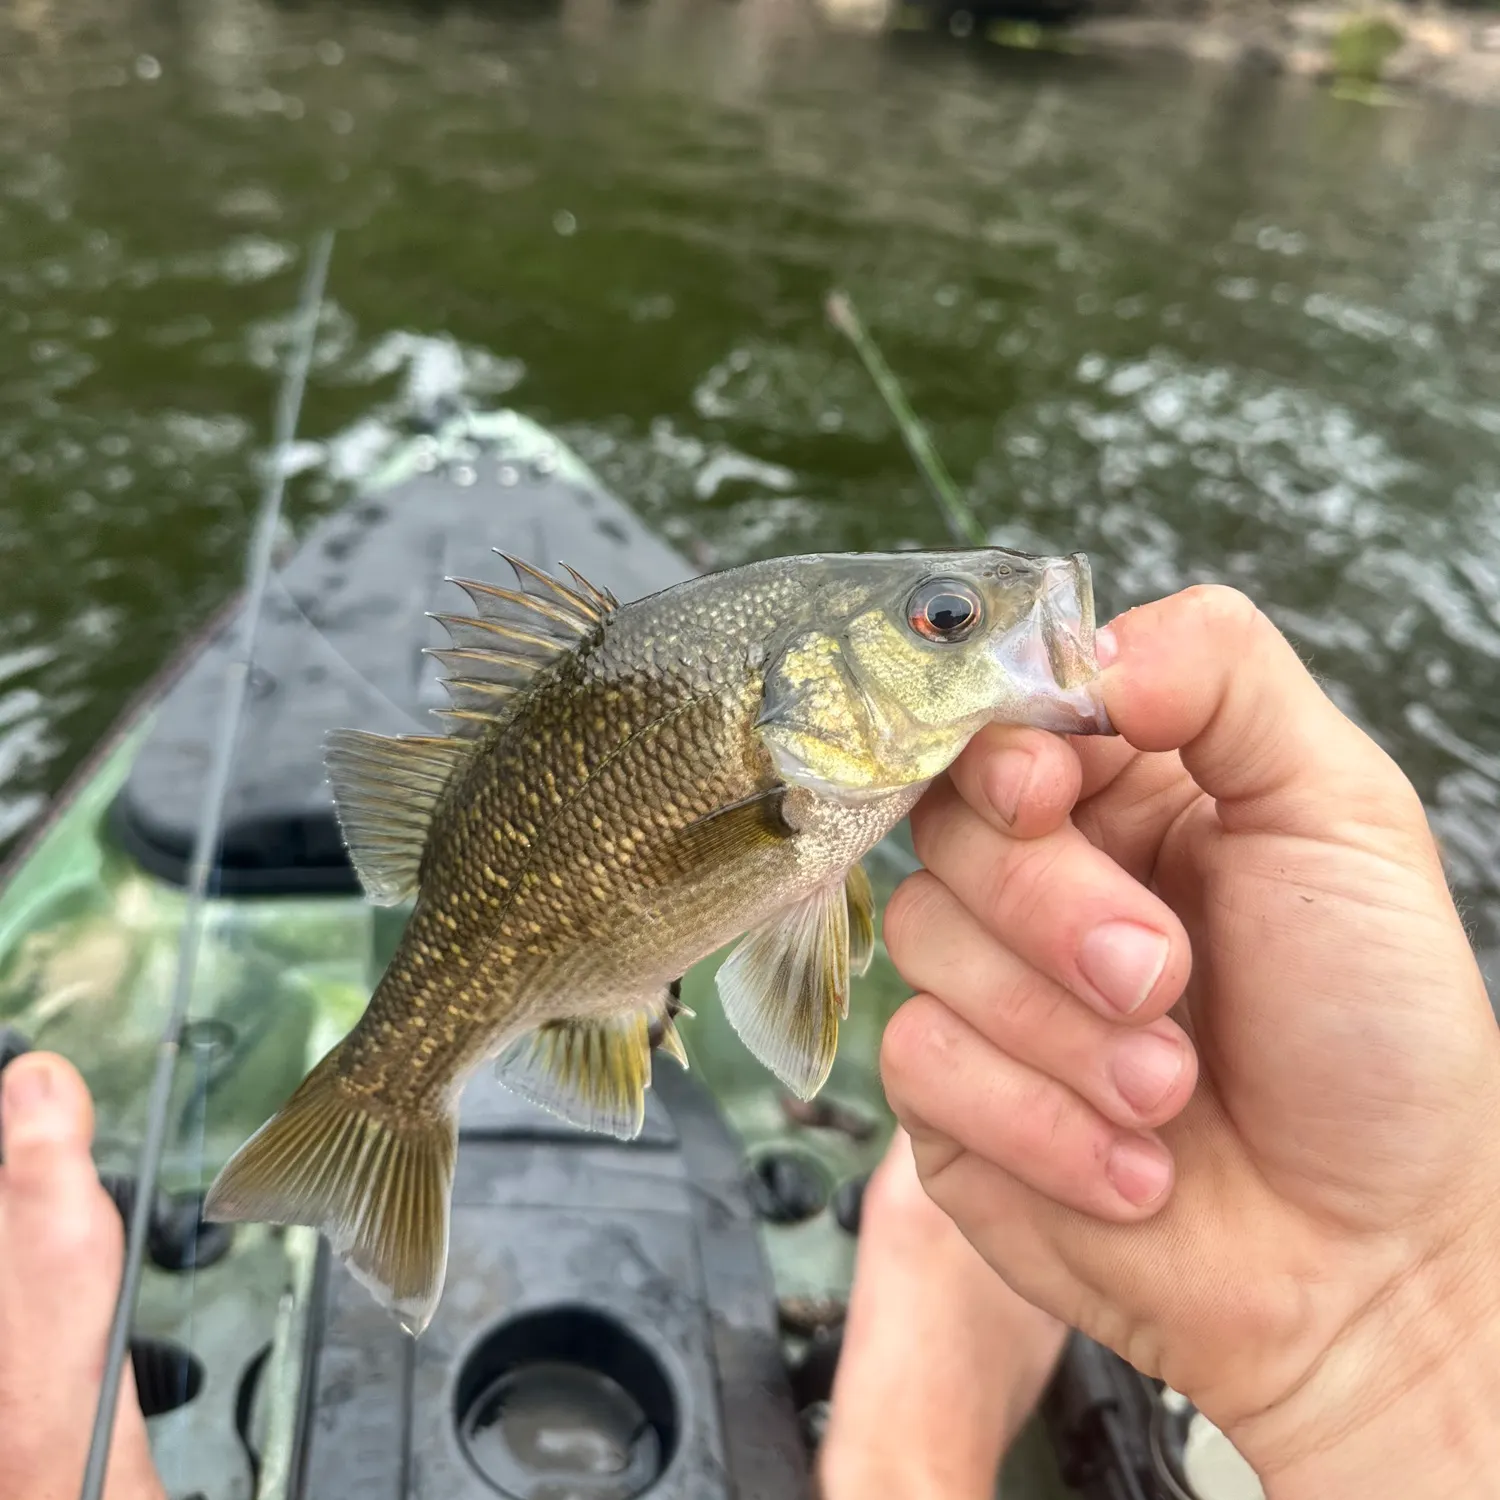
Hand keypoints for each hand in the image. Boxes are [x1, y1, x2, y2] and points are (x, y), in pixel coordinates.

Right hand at [879, 585, 1499, 1491]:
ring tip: (1172, 1093)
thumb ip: (1227, 679)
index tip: (1051, 799)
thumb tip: (1085, 648)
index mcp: (1124, 796)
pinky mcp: (951, 1102)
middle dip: (1054, 909)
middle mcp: (1039, 882)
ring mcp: (986, 991)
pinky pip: (917, 1063)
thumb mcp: (1344, 816)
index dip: (1000, 751)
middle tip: (1165, 981)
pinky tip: (1132, 1168)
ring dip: (1061, 1035)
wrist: (1371, 1259)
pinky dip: (1035, 1122)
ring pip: (922, 942)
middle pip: (946, 825)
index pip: (995, 721)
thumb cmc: (1376, 1032)